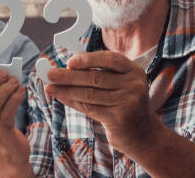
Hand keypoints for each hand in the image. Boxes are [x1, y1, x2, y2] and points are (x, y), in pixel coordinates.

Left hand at [46, 51, 161, 155]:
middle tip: (49, 74)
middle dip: (68, 76)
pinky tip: (61, 98)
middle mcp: (134, 85)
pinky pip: (89, 108)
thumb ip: (97, 75)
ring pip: (89, 94)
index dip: (88, 59)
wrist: (145, 136)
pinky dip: (72, 102)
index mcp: (134, 71)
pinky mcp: (119, 119)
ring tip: (49, 87)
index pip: (110, 59)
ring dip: (65, 90)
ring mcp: (128, 102)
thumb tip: (65, 69)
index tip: (69, 61)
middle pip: (95, 78)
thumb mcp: (119, 86)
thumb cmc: (125, 105)